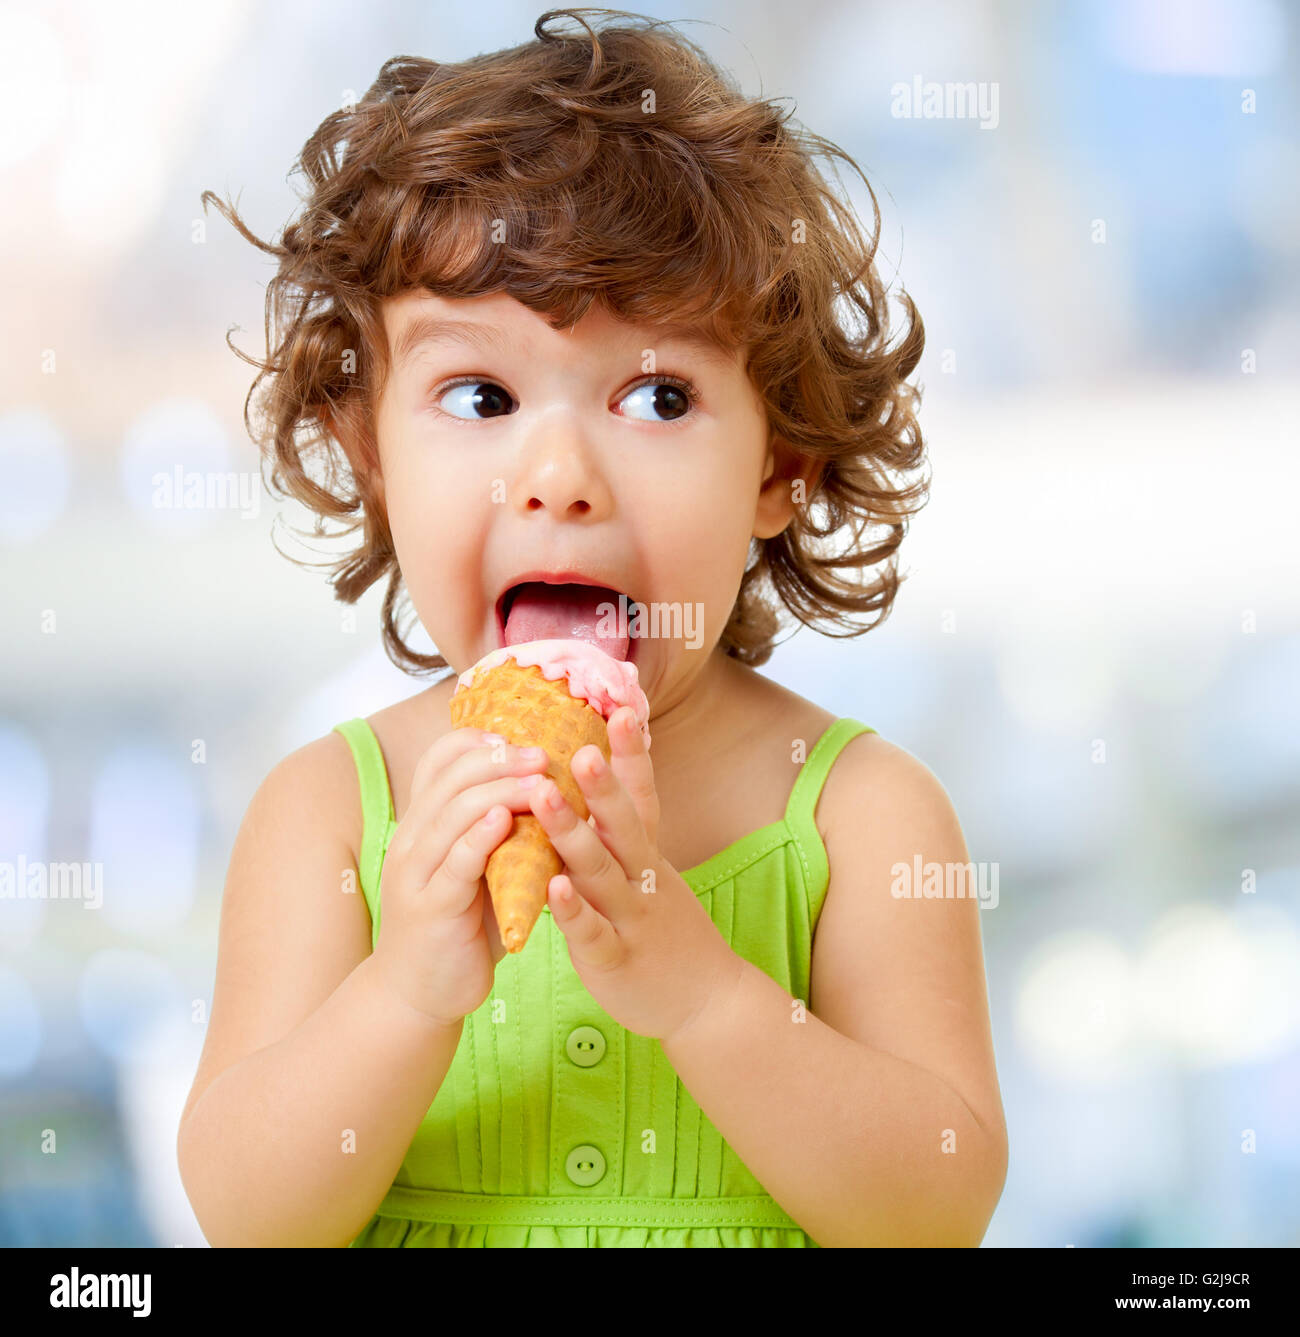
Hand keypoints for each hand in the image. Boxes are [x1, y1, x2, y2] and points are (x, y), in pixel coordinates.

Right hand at [369, 726, 550, 1027]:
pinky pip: (455, 861)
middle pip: (452, 776)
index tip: (527, 736)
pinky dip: (480, 836)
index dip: (482, 739)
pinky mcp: (430, 907)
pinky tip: (507, 821)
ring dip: (501, 789)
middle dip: (502, 757)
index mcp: (424, 821)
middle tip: (546, 752)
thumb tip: (553, 788)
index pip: (441, 759)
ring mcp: (417, 871)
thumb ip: (501, 830)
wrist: (421, 993)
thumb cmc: (460, 925)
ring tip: (541, 778)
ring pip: (454, 811)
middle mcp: (413, 837)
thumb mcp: (477, 866)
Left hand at [522, 705, 745, 1041]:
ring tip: (543, 797)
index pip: (642, 795)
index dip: (633, 755)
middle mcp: (643, 878)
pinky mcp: (615, 959)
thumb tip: (597, 776)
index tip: (622, 708)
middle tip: (578, 744)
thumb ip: (622, 831)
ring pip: (600, 871)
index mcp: (647, 855)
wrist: (706, 1003)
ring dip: (572, 833)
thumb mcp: (650, 872)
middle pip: (622, 824)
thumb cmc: (666, 930)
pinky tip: (552, 889)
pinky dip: (574, 911)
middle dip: (601, 783)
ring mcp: (631, 918)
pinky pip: (593, 932)